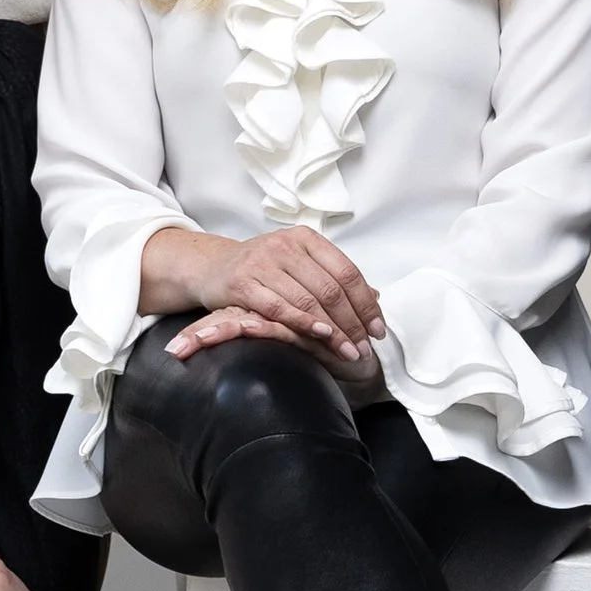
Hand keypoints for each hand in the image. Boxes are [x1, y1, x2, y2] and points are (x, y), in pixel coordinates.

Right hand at [143, 224, 384, 367]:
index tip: (378, 329)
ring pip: (308, 299)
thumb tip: (376, 299)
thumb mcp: (299, 265)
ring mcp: (263, 262)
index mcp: (306, 239)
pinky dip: (303, 324)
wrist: (212, 267)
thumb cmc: (262, 270)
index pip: (347, 272)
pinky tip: (320, 337)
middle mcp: (286, 245)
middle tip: (365, 347)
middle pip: (331, 288)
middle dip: (353, 322)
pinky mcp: (242, 282)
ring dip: (333, 330)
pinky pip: (279, 307)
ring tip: (348, 351)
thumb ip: (332, 279)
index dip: (366, 303)